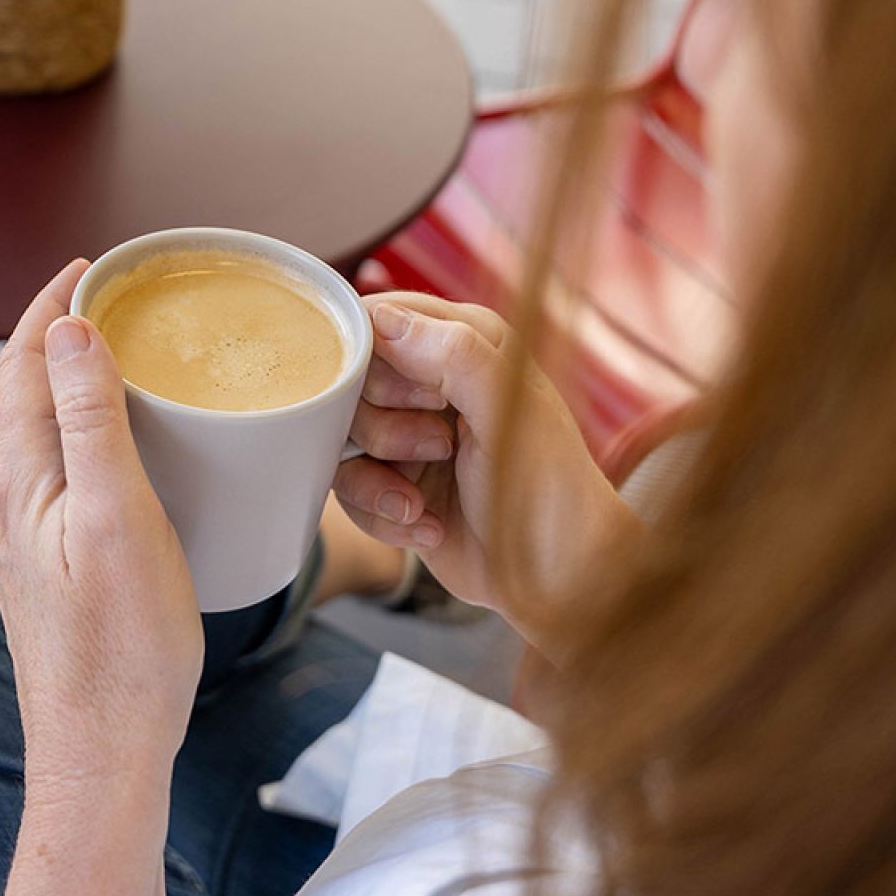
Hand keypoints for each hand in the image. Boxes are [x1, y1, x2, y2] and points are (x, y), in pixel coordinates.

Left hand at [0, 260, 202, 792]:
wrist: (103, 755)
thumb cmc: (121, 648)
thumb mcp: (116, 519)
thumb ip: (90, 421)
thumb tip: (67, 330)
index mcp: (15, 481)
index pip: (19, 363)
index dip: (51, 305)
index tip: (94, 265)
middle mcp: (3, 502)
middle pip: (21, 390)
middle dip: (60, 333)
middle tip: (117, 296)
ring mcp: (20, 538)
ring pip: (38, 432)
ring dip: (71, 381)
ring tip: (125, 354)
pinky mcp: (45, 566)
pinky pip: (55, 470)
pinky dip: (85, 431)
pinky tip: (125, 447)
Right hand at [328, 293, 640, 657]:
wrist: (556, 577)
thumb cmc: (548, 487)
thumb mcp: (508, 411)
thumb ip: (452, 354)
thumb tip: (383, 318)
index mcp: (465, 342)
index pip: (381, 317)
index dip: (379, 358)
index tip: (419, 396)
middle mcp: (431, 382)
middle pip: (349, 380)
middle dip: (384, 425)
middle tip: (438, 447)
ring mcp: (406, 435)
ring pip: (339, 436)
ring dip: (379, 478)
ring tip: (424, 501)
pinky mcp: (390, 483)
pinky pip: (345, 487)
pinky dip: (381, 514)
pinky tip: (427, 525)